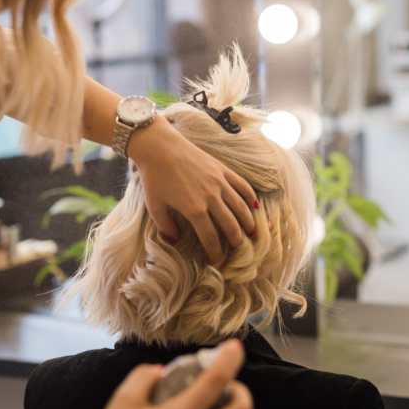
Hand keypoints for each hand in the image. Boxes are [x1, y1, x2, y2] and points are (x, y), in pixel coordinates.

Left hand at [127, 117, 257, 263]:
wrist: (159, 145)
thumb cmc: (154, 177)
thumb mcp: (155, 206)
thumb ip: (166, 227)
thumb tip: (176, 241)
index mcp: (194, 209)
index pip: (211, 238)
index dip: (216, 253)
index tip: (219, 262)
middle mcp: (211, 197)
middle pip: (231, 225)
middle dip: (237, 242)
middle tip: (239, 251)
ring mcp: (219, 182)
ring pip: (241, 208)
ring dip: (248, 223)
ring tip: (252, 234)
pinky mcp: (222, 169)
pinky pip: (242, 186)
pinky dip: (250, 198)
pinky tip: (254, 207)